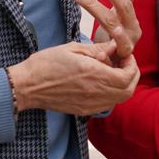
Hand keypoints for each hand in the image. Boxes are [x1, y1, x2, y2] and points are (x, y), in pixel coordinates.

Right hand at [7, 40, 138, 115]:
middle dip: (132, 75)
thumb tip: (115, 46)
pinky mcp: (84, 111)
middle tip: (123, 63)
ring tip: (113, 70)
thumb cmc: (46, 63)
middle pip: (128, 90)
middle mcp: (95, 93)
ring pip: (120, 99)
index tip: (125, 55)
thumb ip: (98, 49)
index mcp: (93, 75)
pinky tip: (102, 81)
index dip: (131, 65)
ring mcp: (90, 105)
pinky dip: (112, 93)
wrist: (27, 86)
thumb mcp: (73, 48)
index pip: (127, 76)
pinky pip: (107, 104)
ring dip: (123, 85)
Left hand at [73, 0, 140, 58]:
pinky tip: (97, 55)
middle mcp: (131, 34)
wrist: (118, 59)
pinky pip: (111, 60)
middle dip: (94, 6)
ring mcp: (125, 50)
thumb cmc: (118, 31)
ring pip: (115, 39)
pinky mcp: (117, 64)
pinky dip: (105, 57)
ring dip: (113, 35)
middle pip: (113, 19)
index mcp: (132, 20)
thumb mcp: (121, 12)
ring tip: (111, 29)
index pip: (124, 4)